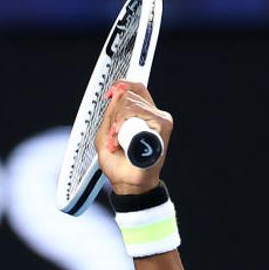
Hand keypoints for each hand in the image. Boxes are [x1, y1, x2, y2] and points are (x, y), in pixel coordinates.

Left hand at [96, 81, 172, 195]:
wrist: (128, 183)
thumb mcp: (106, 134)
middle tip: (113, 133)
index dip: (122, 86)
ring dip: (117, 121)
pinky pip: (138, 112)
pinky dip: (124, 123)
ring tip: (117, 140)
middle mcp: (153, 114)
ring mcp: (159, 119)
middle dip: (114, 112)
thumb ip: (110, 114)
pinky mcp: (163, 126)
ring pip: (131, 102)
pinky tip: (122, 138)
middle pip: (130, 93)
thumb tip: (115, 94)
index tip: (110, 93)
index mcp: (142, 114)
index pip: (136, 88)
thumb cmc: (119, 163)